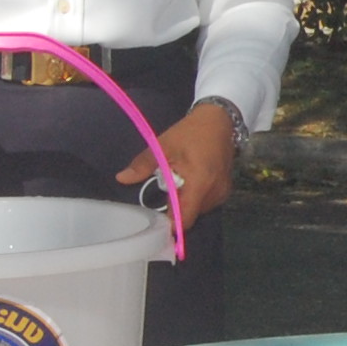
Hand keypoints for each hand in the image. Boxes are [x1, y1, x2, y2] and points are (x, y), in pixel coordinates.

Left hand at [118, 101, 235, 225]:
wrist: (219, 121)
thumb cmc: (190, 132)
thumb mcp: (163, 145)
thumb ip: (143, 165)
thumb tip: (121, 178)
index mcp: (200, 183)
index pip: (184, 219)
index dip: (169, 224)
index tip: (156, 221)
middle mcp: (215, 193)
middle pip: (190, 215)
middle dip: (175, 207)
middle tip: (166, 185)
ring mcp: (223, 193)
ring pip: (198, 210)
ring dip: (186, 201)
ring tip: (180, 179)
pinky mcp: (226, 190)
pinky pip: (206, 203)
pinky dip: (196, 197)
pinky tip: (191, 180)